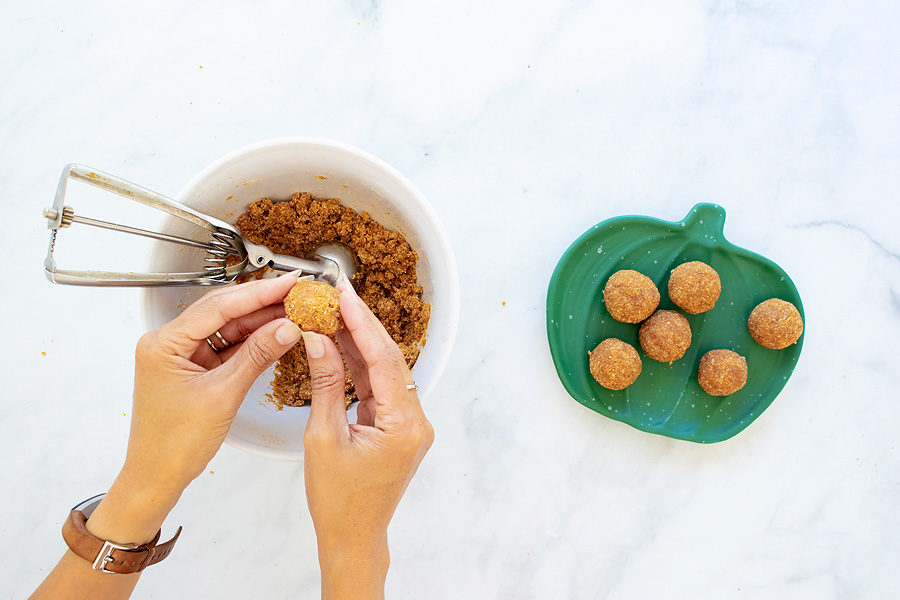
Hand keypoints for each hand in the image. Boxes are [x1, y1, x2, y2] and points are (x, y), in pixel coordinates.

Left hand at [89, 274, 302, 543]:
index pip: (218, 307)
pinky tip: (277, 334)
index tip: (286, 283)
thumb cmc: (173, 444)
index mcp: (164, 343)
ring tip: (294, 310)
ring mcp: (183, 355)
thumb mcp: (223, 395)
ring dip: (260, 321)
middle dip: (261, 302)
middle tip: (296, 292)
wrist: (157, 477)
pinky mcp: (195, 368)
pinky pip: (228, 346)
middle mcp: (169, 343)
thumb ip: (257, 356)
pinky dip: (253, 341)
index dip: (257, 293)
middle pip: (222, 311)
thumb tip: (286, 327)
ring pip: (228, 327)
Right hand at [302, 278, 433, 598]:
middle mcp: (416, 421)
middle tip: (339, 292)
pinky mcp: (399, 426)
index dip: (361, 323)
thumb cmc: (338, 500)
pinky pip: (380, 387)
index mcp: (404, 425)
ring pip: (385, 370)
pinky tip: (341, 344)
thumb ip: (326, 384)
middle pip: (389, 360)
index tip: (345, 295)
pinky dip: (360, 366)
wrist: (353, 536)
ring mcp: (410, 424)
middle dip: (362, 325)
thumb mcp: (323, 437)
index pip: (383, 360)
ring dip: (360, 342)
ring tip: (335, 311)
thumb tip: (318, 340)